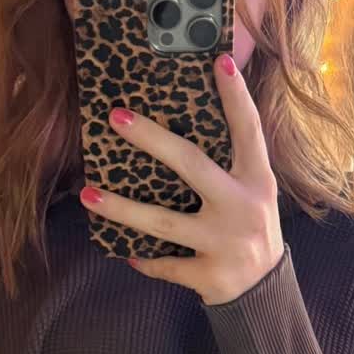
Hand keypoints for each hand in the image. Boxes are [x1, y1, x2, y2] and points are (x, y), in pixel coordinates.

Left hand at [79, 53, 284, 306]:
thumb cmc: (249, 230)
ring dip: (123, 209)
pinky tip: (125, 253)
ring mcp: (225, 242)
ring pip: (164, 221)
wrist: (265, 292)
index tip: (219, 60)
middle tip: (116, 118)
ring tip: (88, 195)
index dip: (236, 96)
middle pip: (192, 165)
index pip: (248, 130)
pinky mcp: (209, 274)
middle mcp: (242, 207)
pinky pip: (167, 264)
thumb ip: (230, 164)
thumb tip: (183, 122)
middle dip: (152, 140)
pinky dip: (146, 260)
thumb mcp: (254, 194)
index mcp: (257, 180)